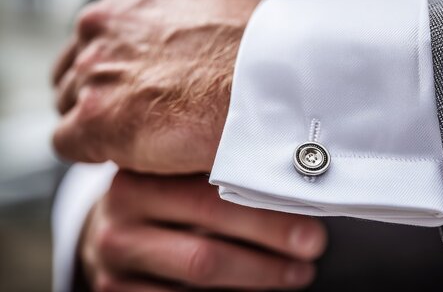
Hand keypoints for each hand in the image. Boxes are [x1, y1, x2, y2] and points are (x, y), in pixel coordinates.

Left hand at [52, 0, 260, 172]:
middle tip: (143, 116)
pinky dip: (95, 154)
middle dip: (102, 95)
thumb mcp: (208, 13)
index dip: (116, 74)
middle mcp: (102, 23)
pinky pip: (68, 143)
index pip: (96, 39)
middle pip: (76, 70)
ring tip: (147, 136)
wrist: (272, 82)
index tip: (138, 92)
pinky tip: (134, 154)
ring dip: (99, 124)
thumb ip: (172, 26)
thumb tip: (172, 53)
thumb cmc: (259, 52)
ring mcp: (95, 68)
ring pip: (70, 106)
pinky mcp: (97, 117)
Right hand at [80, 171, 326, 290]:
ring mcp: (115, 260)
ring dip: (259, 276)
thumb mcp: (176, 179)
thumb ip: (215, 178)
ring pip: (201, 272)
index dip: (264, 211)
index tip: (309, 219)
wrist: (114, 232)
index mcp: (138, 178)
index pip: (210, 196)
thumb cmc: (162, 201)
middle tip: (313, 247)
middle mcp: (119, 217)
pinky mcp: (115, 291)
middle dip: (269, 243)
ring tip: (297, 273)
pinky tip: (258, 289)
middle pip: (207, 241)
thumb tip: (290, 185)